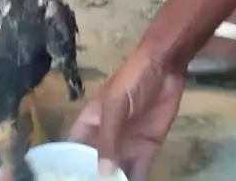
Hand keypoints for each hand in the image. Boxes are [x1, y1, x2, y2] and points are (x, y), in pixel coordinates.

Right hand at [69, 47, 184, 180]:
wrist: (167, 66)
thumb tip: (102, 173)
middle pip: (93, 167)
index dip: (68, 167)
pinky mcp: (146, 149)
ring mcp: (126, 145)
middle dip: (92, 180)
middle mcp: (105, 139)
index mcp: (90, 123)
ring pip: (115, 174)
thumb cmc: (134, 78)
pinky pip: (138, 173)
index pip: (73, 149)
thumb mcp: (116, 104)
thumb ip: (108, 137)